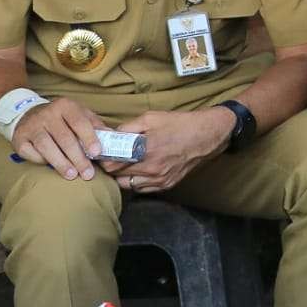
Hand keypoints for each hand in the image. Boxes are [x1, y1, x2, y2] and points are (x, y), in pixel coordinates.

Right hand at [10, 97, 106, 180]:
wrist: (28, 113)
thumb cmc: (61, 118)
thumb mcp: (79, 114)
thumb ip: (95, 125)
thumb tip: (113, 138)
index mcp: (65, 106)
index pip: (80, 122)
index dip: (89, 138)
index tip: (97, 153)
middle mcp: (47, 114)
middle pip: (64, 138)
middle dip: (78, 158)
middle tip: (88, 173)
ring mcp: (31, 126)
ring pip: (47, 146)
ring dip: (61, 163)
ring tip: (72, 175)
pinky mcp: (19, 138)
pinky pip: (30, 152)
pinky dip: (41, 161)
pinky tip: (50, 166)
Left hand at [101, 107, 233, 193]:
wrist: (206, 135)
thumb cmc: (179, 124)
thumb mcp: (151, 118)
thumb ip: (128, 127)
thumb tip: (112, 136)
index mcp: (146, 151)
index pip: (112, 164)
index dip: (103, 158)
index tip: (101, 152)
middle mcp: (151, 169)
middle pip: (117, 176)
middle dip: (111, 166)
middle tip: (110, 157)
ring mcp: (159, 179)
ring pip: (128, 185)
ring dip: (122, 176)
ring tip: (123, 164)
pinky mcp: (167, 184)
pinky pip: (143, 188)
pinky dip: (136, 181)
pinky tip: (138, 170)